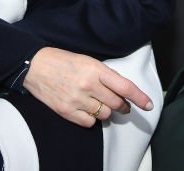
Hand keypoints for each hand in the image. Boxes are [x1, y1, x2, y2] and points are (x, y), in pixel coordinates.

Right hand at [22, 47, 152, 127]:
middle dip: (123, 106)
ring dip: (106, 111)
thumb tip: (122, 91)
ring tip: (97, 103)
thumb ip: (105, 75)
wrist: (34, 65)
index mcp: (95, 69)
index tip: (148, 105)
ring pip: (104, 115)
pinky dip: (91, 119)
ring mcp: (77, 99)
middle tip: (122, 105)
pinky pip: (89, 123)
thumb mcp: (87, 61)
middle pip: (117, 103)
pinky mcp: (66, 110)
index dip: (139, 97)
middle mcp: (88, 85)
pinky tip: (85, 109)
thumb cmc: (62, 61)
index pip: (124, 86)